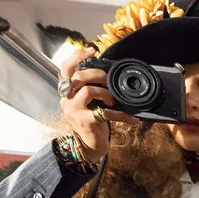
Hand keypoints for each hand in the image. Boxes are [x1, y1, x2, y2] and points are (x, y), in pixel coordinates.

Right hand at [58, 47, 142, 161]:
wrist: (90, 147)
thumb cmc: (93, 122)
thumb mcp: (90, 102)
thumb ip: (91, 88)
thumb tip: (106, 72)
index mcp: (67, 92)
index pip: (65, 68)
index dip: (76, 56)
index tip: (92, 50)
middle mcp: (66, 99)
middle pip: (78, 77)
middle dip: (98, 75)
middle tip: (110, 81)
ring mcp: (74, 111)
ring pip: (89, 91)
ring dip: (106, 93)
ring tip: (114, 101)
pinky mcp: (85, 122)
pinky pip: (105, 113)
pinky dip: (121, 115)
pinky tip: (133, 119)